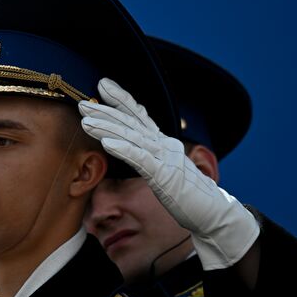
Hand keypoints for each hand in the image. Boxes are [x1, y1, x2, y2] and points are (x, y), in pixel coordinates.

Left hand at [79, 78, 258, 269]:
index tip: (103, 84)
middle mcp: (163, 145)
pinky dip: (123, 149)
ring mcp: (164, 158)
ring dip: (107, 127)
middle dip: (105, 111)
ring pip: (132, 137)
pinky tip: (107, 142)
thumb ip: (150, 157)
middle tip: (82, 103)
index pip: (139, 116)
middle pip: (131, 122)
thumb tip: (134, 149)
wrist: (213, 212)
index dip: (121, 99)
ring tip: (87, 120)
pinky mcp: (164, 175)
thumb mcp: (164, 171)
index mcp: (162, 143)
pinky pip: (141, 159)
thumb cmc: (187, 195)